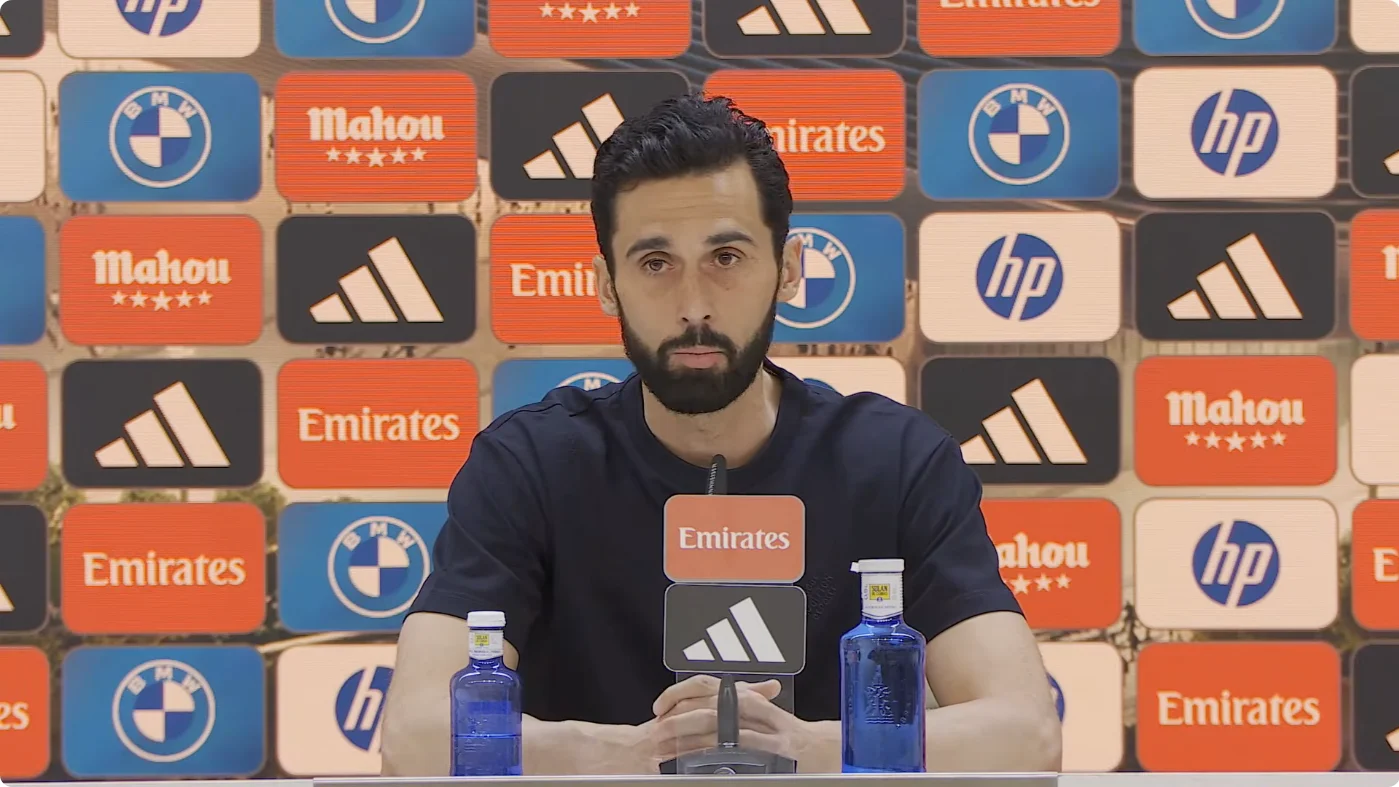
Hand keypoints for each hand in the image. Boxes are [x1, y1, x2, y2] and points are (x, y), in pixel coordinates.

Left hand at [650, 674, 818, 765]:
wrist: (828, 750)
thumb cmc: (794, 736)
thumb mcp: (765, 716)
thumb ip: (740, 707)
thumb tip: (709, 701)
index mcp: (750, 698)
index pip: (706, 686)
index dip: (678, 694)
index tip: (659, 707)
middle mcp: (757, 709)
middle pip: (709, 705)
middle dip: (679, 718)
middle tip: (657, 730)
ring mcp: (767, 731)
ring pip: (722, 727)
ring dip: (691, 738)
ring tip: (669, 748)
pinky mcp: (777, 751)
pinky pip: (743, 749)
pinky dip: (720, 754)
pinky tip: (702, 762)